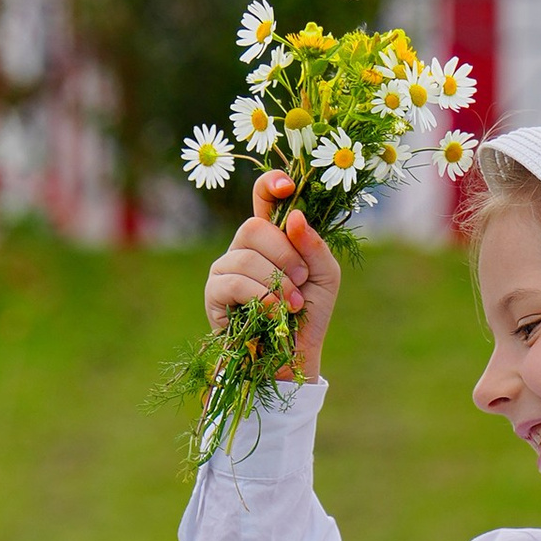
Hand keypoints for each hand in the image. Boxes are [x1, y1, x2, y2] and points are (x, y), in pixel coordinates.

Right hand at [202, 173, 343, 383]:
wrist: (293, 356)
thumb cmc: (309, 314)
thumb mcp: (326, 276)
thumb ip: (315, 246)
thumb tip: (292, 217)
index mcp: (272, 235)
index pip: (262, 196)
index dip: (270, 184)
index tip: (287, 187)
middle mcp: (245, 247)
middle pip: (253, 227)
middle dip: (284, 254)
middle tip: (301, 280)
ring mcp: (226, 268)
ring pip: (245, 256)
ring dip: (276, 282)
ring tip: (292, 304)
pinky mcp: (215, 294)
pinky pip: (233, 282)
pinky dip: (259, 296)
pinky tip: (272, 312)